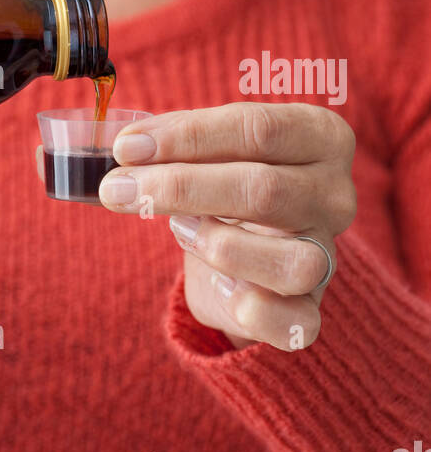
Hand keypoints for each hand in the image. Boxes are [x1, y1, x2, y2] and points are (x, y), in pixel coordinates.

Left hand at [98, 103, 356, 351]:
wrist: (242, 249)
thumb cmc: (223, 180)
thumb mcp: (206, 150)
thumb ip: (174, 144)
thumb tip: (126, 149)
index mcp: (320, 136)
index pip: (258, 129)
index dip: (188, 137)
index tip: (127, 147)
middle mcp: (336, 196)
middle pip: (263, 189)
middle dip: (180, 187)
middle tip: (117, 188)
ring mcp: (330, 257)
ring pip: (289, 260)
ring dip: (219, 245)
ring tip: (179, 230)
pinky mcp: (311, 312)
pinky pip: (294, 322)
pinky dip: (253, 310)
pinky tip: (220, 289)